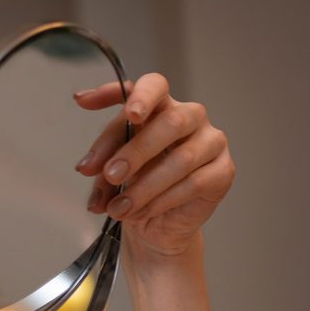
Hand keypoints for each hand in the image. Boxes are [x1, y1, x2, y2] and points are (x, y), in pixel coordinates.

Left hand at [74, 73, 234, 258]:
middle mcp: (190, 116)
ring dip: (144, 186)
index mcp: (160, 105)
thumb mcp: (109, 171)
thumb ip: (101, 164)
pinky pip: (194, 183)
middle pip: (170, 122)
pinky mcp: (223, 171)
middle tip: (110, 175)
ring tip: (118, 208)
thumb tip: (85, 166)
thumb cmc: (134, 185)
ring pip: (182, 158)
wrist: (155, 224)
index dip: (140, 96)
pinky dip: (162, 200)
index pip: (154, 86)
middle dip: (135, 150)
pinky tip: (141, 213)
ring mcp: (212, 141)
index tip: (124, 112)